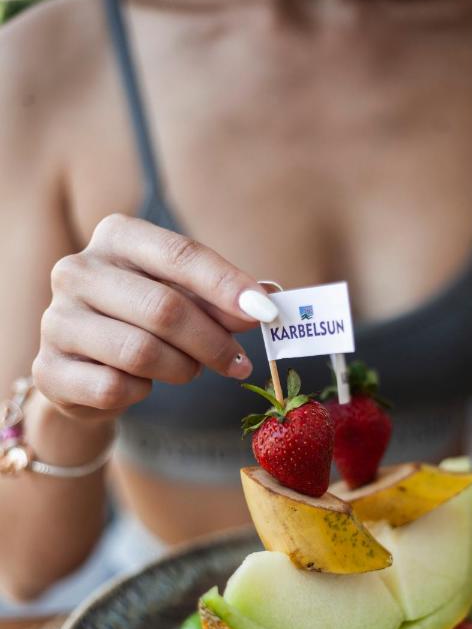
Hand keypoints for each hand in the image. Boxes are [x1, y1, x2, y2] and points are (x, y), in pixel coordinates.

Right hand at [33, 215, 277, 421]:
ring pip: (141, 353)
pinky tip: (143, 386)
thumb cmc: (144, 322)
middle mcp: (77, 270)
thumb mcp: (183, 298)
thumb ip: (220, 298)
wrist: (84, 370)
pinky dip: (142, 392)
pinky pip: (114, 388)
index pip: (180, 254)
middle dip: (213, 341)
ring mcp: (57, 319)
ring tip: (190, 370)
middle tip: (239, 364)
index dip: (227, 285)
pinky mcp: (49, 369)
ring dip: (182, 369)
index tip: (265, 312)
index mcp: (115, 236)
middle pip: (164, 308)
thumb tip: (266, 303)